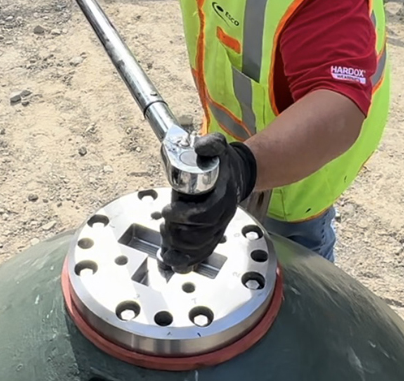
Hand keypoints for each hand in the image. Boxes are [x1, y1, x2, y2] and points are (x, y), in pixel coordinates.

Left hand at [159, 133, 256, 272]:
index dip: (185, 215)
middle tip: (164, 223)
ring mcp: (220, 227)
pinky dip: (186, 260)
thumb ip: (210, 144)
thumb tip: (200, 149)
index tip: (167, 211)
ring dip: (179, 245)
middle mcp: (224, 215)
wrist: (239, 174)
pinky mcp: (215, 234)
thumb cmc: (223, 162)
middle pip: (201, 234)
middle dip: (178, 232)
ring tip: (165, 234)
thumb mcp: (218, 146)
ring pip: (201, 247)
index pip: (206, 213)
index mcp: (223, 197)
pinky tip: (172, 260)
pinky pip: (203, 253)